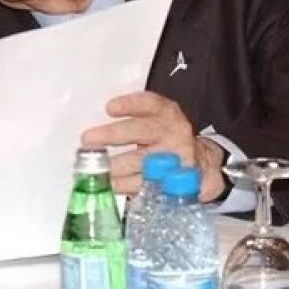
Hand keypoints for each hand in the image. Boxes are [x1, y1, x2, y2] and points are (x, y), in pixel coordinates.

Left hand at [81, 91, 226, 200]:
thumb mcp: (155, 120)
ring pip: (144, 161)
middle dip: (113, 134)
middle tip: (88, 139)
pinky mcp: (175, 181)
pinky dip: (127, 185)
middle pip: (142, 130)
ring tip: (96, 168)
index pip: (150, 103)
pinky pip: (148, 184)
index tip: (109, 108)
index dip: (130, 104)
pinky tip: (112, 184)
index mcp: (166, 114)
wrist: (200, 161)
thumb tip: (93, 133)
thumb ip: (131, 121)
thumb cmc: (164, 137)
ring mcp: (175, 159)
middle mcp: (173, 133)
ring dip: (117, 165)